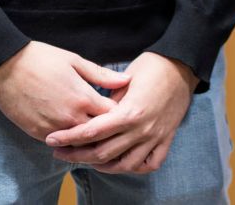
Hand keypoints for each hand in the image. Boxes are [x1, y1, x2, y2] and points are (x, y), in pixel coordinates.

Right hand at [0, 41, 130, 141]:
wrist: (4, 66)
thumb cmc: (41, 58)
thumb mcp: (74, 61)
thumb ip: (101, 75)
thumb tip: (127, 81)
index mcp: (83, 98)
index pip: (113, 116)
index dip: (119, 114)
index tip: (121, 109)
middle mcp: (71, 118)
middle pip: (98, 135)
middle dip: (106, 130)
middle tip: (111, 125)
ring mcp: (53, 128)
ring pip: (79, 143)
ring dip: (86, 139)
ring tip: (92, 131)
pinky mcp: (37, 134)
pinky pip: (59, 143)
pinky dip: (67, 140)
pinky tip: (70, 132)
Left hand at [45, 52, 197, 172]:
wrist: (182, 66)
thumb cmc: (151, 66)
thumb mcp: (125, 79)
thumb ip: (108, 101)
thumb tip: (91, 114)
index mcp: (129, 112)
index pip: (92, 132)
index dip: (69, 137)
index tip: (52, 139)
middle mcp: (142, 129)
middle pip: (103, 152)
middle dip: (77, 155)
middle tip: (60, 152)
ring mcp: (155, 137)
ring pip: (124, 165)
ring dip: (102, 166)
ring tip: (87, 161)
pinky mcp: (166, 139)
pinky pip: (150, 164)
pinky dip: (135, 168)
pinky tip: (121, 164)